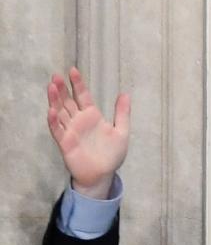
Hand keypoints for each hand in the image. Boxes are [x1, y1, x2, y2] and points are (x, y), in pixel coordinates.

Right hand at [46, 67, 130, 198]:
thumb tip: (125, 93)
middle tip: (57, 76)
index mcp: (92, 116)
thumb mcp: (121, 131)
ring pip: (60, 112)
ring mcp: (70, 131)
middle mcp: (79, 121)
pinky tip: (51, 111)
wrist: (103, 174)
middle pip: (68, 102)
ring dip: (55, 100)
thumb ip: (122, 113)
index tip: (73, 70)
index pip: (82, 96)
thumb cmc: (112, 154)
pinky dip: (54, 121)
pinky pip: (57, 130)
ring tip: (51, 87)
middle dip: (62, 89)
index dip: (78, 84)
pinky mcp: (65, 143)